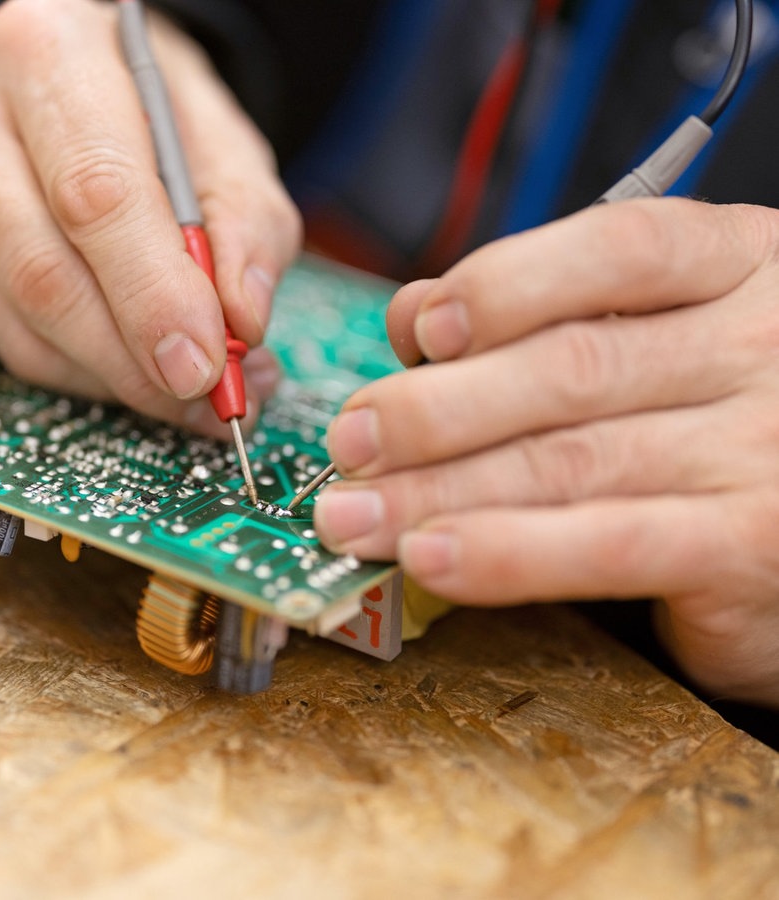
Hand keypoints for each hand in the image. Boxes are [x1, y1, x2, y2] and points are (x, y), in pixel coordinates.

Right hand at [0, 0, 300, 432]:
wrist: (75, 87)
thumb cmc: (155, 115)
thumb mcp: (227, 148)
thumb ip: (247, 229)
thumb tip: (241, 321)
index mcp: (51, 53)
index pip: (97, 196)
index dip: (154, 297)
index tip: (204, 366)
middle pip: (46, 272)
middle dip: (136, 359)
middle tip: (204, 396)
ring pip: (21, 321)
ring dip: (114, 377)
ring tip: (184, 388)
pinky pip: (3, 339)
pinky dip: (78, 372)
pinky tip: (129, 367)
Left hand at [316, 197, 778, 705]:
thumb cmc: (730, 413)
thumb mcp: (662, 335)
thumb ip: (549, 314)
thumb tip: (414, 311)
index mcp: (736, 268)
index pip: (617, 249)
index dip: (506, 284)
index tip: (419, 328)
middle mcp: (760, 347)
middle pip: (571, 367)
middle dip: (438, 409)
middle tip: (351, 440)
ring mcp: (762, 449)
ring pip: (569, 461)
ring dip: (440, 490)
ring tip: (355, 513)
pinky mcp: (750, 546)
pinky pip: (607, 545)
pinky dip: (506, 552)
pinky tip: (432, 558)